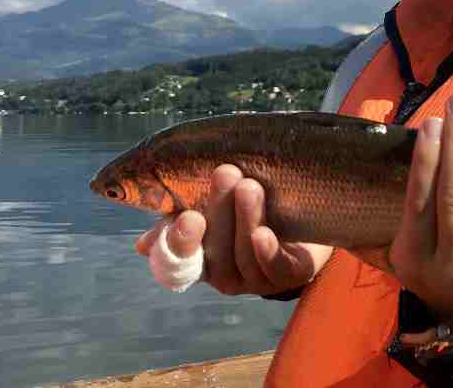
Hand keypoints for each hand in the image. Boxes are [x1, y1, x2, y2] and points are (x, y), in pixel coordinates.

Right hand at [135, 164, 332, 295]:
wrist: (310, 215)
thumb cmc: (255, 207)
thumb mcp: (219, 206)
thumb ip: (183, 213)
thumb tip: (142, 247)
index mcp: (202, 257)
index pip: (178, 259)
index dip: (179, 241)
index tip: (186, 215)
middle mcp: (225, 275)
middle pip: (215, 250)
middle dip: (220, 209)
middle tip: (226, 172)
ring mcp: (258, 280)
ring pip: (244, 257)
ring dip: (245, 219)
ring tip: (250, 185)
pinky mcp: (291, 275)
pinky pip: (275, 270)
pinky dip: (267, 251)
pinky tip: (264, 232)